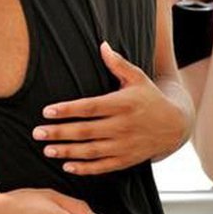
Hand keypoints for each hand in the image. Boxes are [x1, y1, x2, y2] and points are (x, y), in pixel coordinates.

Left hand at [33, 43, 186, 174]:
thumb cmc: (150, 97)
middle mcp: (123, 126)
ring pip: (92, 151)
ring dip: (68, 151)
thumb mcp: (138, 78)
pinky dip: (85, 169)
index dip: (68, 110)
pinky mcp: (127, 160)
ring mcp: (125, 145)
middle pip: (86, 131)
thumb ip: (118, 64)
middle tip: (37, 132)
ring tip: (47, 150)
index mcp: (123, 104)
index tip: (47, 111)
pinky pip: (104, 167)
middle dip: (60, 133)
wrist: (175, 125)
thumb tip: (102, 44)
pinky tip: (67, 166)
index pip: (90, 108)